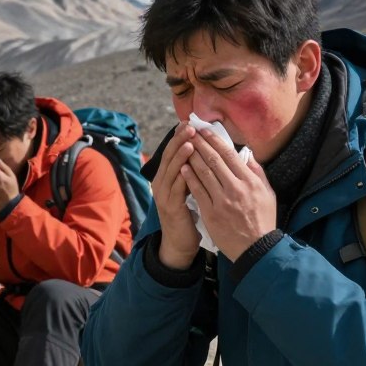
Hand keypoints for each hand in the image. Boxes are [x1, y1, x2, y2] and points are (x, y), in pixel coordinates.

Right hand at [153, 123, 201, 269]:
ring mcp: (164, 194)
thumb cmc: (188, 213)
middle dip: (180, 140)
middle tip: (189, 126)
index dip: (180, 136)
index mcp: (167, 176)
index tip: (190, 122)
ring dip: (181, 154)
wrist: (179, 242)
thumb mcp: (188, 189)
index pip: (173, 150)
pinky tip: (190, 167)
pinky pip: (177, 188)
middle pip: (169, 155)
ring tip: (191, 141)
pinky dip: (183, 176)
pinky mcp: (170, 206)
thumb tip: (204, 152)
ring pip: (172, 169)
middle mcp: (161, 182)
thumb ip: (192, 172)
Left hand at [181, 127, 276, 260]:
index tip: (204, 130)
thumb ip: (258, 172)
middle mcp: (236, 188)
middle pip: (214, 160)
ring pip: (203, 173)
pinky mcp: (211, 213)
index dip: (215, 140)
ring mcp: (222, 201)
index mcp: (250, 181)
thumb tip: (247, 154)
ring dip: (192, 157)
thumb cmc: (263, 220)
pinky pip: (197, 191)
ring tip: (183, 145)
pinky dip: (190, 177)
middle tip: (189, 132)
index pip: (229, 155)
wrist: (256, 249)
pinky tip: (183, 167)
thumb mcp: (268, 194)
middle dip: (200, 144)